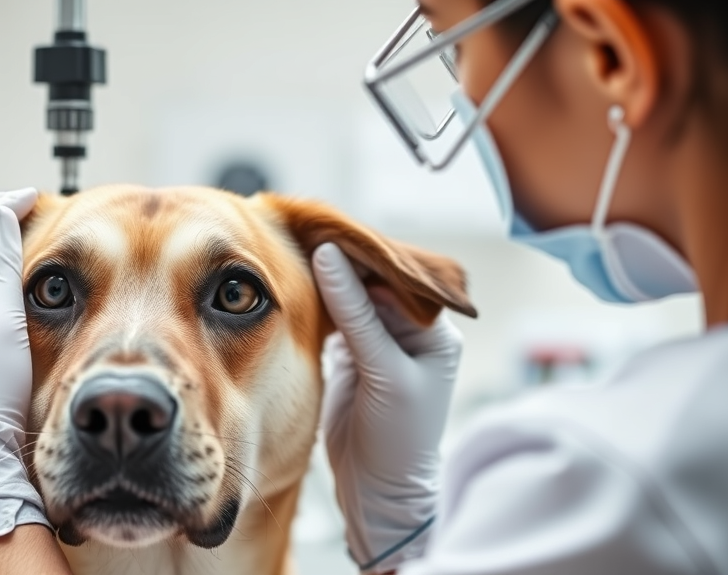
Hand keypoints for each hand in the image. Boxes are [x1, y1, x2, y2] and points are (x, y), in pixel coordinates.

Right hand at [312, 243, 462, 572]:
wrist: (378, 494)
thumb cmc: (397, 439)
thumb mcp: (383, 372)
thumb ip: (355, 314)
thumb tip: (327, 255)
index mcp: (433, 332)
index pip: (394, 278)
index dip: (360, 256)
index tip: (323, 232)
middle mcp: (409, 333)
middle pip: (371, 284)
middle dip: (341, 265)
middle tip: (301, 235)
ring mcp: (378, 345)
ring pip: (350, 300)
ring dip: (325, 282)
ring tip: (293, 254)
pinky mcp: (352, 359)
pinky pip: (334, 320)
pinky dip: (317, 305)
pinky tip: (296, 287)